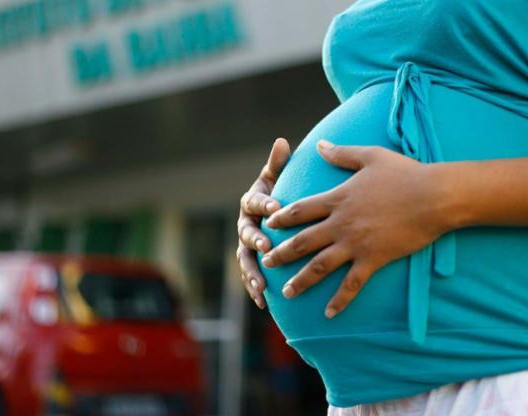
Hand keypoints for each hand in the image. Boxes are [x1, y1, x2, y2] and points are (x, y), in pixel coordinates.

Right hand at [236, 138, 290, 308]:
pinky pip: (250, 276)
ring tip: (261, 284)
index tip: (276, 206)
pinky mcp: (251, 262)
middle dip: (256, 240)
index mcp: (251, 201)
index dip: (264, 203)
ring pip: (244, 259)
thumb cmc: (280, 193)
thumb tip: (283, 142)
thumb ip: (278, 164)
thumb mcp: (278, 177)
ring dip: (251, 272)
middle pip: (246, 232)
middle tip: (267, 246)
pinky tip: (262, 302)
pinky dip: (254, 289)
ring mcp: (245, 245)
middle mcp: (244, 223)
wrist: (275, 215)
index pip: (255, 201)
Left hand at [262, 140, 456, 318]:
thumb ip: (341, 153)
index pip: (301, 210)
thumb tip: (319, 145)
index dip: (282, 217)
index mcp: (338, 198)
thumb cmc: (405, 173)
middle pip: (303, 241)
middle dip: (281, 253)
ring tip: (287, 293)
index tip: (269, 224)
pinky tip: (329, 314)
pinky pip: (351, 284)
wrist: (433, 196)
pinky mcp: (373, 259)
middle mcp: (341, 223)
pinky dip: (340, 300)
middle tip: (266, 263)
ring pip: (320, 266)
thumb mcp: (370, 156)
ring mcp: (355, 243)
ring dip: (301, 280)